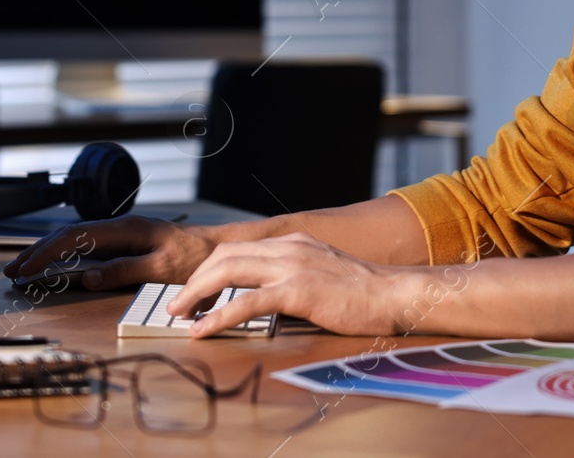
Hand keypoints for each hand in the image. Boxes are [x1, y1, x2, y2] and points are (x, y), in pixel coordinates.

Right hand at [2, 215, 218, 291]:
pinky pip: (86, 246)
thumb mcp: (161, 268)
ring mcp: (119, 233)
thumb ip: (124, 270)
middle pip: (67, 235)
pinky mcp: (123, 242)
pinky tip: (53, 266)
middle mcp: (118, 226)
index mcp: (124, 228)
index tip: (26, 269)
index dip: (47, 253)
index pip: (75, 237)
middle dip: (37, 252)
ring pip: (74, 239)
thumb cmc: (194, 258)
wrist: (216, 248)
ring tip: (22, 269)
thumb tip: (86, 276)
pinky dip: (64, 255)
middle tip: (11, 271)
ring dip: (47, 253)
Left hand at [168, 232, 417, 337]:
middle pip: (225, 256)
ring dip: (197, 294)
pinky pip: (246, 302)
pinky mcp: (297, 291)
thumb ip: (297, 276)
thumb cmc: (364, 292)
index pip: (238, 249)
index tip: (194, 292)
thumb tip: (270, 295)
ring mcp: (292, 267)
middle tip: (178, 305)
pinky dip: (218, 317)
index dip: (209, 270)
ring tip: (180, 315)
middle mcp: (289, 248)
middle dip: (195, 280)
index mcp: (294, 242)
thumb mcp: (324, 273)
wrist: (395, 294)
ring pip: (228, 271)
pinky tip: (203, 331)